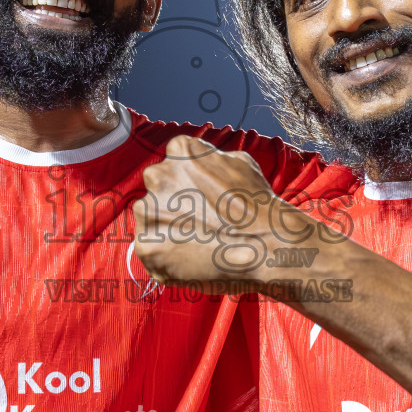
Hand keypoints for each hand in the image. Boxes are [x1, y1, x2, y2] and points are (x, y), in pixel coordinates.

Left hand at [132, 135, 287, 286]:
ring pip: (153, 223)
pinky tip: (193, 261)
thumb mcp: (240, 163)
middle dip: (174, 209)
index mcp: (179, 150)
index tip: (202, 203)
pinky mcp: (147, 244)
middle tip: (201, 225)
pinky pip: (152, 253)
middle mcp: (157, 175)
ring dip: (168, 233)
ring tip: (199, 245)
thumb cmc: (257, 205)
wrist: (265, 245)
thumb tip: (208, 164)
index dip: (188, 188)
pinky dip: (167, 260)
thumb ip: (213, 160)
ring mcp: (149, 211)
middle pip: (159, 194)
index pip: (173, 167)